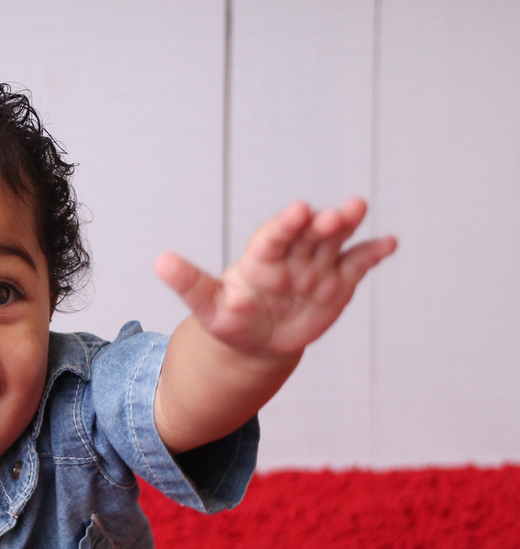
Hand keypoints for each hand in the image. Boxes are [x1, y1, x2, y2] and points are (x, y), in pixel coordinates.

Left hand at [155, 197, 396, 357]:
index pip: (274, 236)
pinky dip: (373, 253)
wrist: (256, 340)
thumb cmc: (229, 319)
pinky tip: (390, 243)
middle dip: (323, 223)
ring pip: (335, 241)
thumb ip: (189, 283)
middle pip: (309, 233)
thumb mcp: (207, 305)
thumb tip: (159, 262)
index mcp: (261, 258)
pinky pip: (357, 264)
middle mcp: (291, 255)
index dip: (285, 224)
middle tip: (337, 214)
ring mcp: (317, 267)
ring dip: (348, 225)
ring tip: (358, 208)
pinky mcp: (338, 282)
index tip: (297, 211)